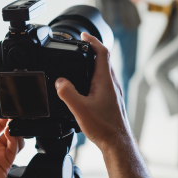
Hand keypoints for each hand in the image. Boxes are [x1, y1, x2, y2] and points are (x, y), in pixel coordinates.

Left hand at [0, 100, 23, 177]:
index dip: (5, 115)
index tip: (8, 107)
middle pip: (9, 129)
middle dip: (13, 122)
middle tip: (13, 117)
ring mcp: (1, 153)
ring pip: (16, 139)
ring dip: (15, 131)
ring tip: (10, 128)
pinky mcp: (7, 163)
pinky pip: (16, 149)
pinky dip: (16, 141)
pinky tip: (10, 136)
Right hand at [55, 33, 129, 150]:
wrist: (117, 143)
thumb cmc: (103, 127)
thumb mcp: (80, 109)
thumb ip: (68, 93)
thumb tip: (59, 81)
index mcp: (105, 81)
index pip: (102, 53)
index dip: (92, 41)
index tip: (83, 34)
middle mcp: (112, 84)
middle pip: (104, 59)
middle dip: (92, 49)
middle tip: (81, 45)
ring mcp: (113, 92)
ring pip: (104, 70)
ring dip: (94, 62)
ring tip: (82, 60)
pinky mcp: (112, 99)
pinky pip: (104, 80)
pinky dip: (95, 74)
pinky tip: (87, 83)